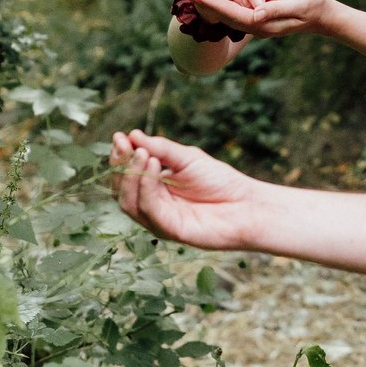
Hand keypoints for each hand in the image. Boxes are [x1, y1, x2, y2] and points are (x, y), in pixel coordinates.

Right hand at [112, 129, 262, 250]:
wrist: (246, 205)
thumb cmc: (220, 181)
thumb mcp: (187, 158)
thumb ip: (161, 149)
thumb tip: (133, 135)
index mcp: (154, 187)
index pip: (126, 174)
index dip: (120, 157)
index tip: (119, 137)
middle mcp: (152, 205)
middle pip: (122, 189)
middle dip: (121, 166)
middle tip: (126, 145)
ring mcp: (158, 219)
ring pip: (129, 202)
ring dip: (132, 176)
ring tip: (142, 154)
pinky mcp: (168, 230)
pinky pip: (149, 210)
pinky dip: (147, 188)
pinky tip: (154, 166)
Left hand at [187, 0, 329, 39]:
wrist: (323, 15)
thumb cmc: (312, 6)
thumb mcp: (297, 5)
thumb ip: (276, 9)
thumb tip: (256, 13)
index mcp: (264, 23)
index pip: (233, 13)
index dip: (213, 3)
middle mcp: (257, 25)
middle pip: (226, 15)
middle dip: (206, 3)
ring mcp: (258, 23)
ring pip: (229, 14)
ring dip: (211, 3)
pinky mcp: (260, 17)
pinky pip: (237, 11)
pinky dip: (223, 4)